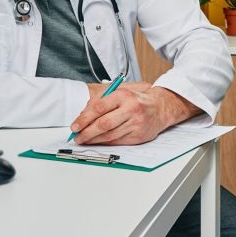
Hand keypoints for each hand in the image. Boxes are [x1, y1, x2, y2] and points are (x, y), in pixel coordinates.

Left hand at [71, 84, 196, 144]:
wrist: (161, 107)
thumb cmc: (137, 100)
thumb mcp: (121, 93)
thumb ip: (103, 102)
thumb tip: (83, 117)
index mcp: (124, 95)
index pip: (99, 108)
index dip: (84, 118)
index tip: (75, 126)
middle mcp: (131, 109)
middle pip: (103, 124)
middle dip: (86, 132)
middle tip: (77, 136)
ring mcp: (136, 123)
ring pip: (109, 135)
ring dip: (94, 140)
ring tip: (84, 140)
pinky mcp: (139, 136)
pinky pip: (118, 141)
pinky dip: (105, 143)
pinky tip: (98, 142)